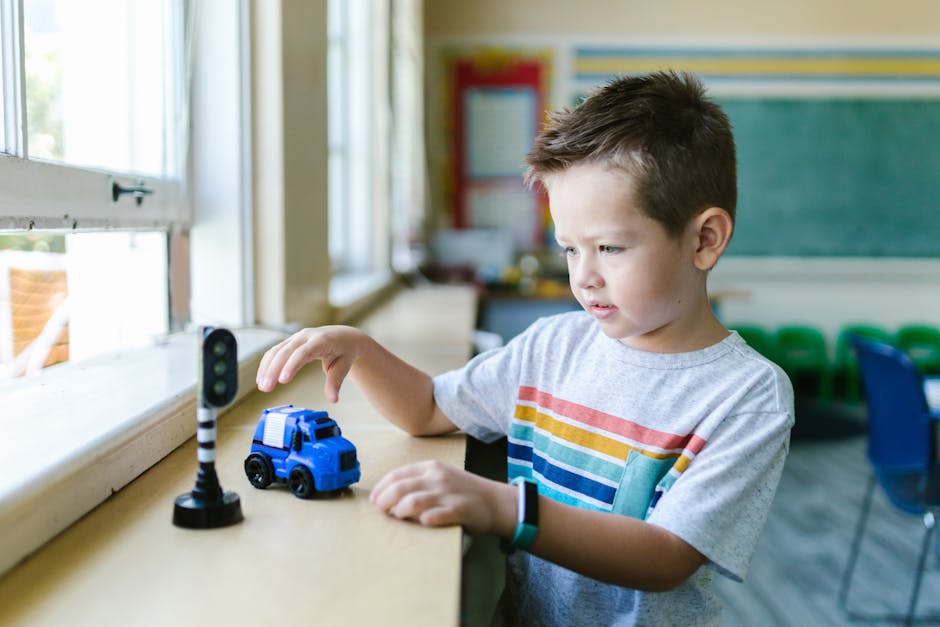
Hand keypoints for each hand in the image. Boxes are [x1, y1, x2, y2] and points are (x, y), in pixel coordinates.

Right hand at [256, 325, 367, 401]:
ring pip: (277, 350)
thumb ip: (336, 382)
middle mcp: (306, 336)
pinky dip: (267, 364)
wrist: (344, 337)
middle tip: (266, 388)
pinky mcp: (290, 342)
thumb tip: (333, 399)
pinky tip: (262, 378)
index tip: (282, 380)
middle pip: (286, 351)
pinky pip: (275, 351)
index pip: (304, 352)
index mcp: (321, 340)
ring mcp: (296, 337)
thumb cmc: (344, 351)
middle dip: (274, 369)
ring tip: (262, 386)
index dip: (292, 365)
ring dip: (267, 368)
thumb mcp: (344, 366)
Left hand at [369, 460, 515, 536]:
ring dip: (399, 512)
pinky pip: (435, 516)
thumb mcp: (441, 477)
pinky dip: (423, 521)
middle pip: (400, 488)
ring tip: (397, 519)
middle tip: (381, 512)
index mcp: (431, 467)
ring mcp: (448, 493)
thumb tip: (390, 495)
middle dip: (384, 502)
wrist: (496, 502)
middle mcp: (437, 477)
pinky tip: (421, 524)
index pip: (397, 475)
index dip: (381, 488)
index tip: (374, 500)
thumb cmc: (465, 491)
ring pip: (412, 501)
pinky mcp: (458, 510)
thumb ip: (420, 481)